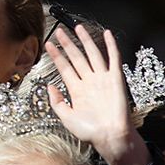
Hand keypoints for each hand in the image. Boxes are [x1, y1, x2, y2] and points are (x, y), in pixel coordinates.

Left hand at [44, 25, 148, 164]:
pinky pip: (114, 59)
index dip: (57, 56)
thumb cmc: (90, 131)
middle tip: (59, 31)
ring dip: (85, 40)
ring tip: (78, 27)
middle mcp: (89, 82)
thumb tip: (49, 86)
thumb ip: (56, 102)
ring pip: (92, 54)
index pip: (64, 67)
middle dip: (67, 44)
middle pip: (76, 57)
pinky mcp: (116, 79)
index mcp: (76, 90)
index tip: (48, 45)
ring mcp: (102, 79)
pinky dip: (111, 46)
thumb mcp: (66, 117)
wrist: (109, 137)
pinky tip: (107, 34)